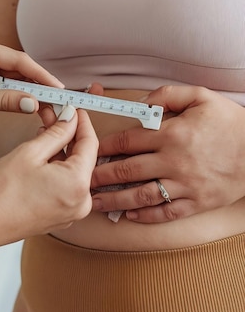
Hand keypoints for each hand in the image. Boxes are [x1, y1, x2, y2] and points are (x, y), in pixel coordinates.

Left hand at [0, 35, 63, 119]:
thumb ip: (4, 101)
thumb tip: (33, 104)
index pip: (19, 60)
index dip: (41, 75)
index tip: (58, 89)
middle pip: (18, 66)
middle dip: (37, 84)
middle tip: (56, 100)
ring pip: (11, 74)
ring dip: (26, 89)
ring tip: (45, 104)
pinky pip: (1, 80)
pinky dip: (13, 92)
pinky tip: (26, 102)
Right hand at [0, 108, 98, 246]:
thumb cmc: (2, 191)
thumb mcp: (31, 152)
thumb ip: (57, 133)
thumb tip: (70, 118)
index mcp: (78, 184)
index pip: (90, 144)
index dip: (82, 123)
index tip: (74, 110)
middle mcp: (82, 202)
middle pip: (83, 159)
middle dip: (69, 136)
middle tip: (54, 118)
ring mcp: (73, 212)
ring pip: (75, 172)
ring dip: (62, 152)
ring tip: (44, 135)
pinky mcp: (62, 216)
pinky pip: (67, 186)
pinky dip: (59, 170)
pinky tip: (43, 157)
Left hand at [91, 85, 244, 222]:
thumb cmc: (231, 123)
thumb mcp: (201, 97)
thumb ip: (168, 95)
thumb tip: (142, 103)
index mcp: (172, 134)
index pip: (128, 141)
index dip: (105, 147)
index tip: (91, 151)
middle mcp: (174, 161)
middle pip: (127, 170)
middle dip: (100, 176)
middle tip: (82, 181)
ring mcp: (185, 185)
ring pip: (141, 195)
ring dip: (115, 200)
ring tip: (96, 203)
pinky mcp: (196, 202)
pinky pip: (167, 212)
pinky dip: (147, 215)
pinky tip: (131, 215)